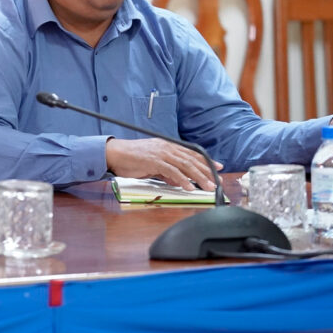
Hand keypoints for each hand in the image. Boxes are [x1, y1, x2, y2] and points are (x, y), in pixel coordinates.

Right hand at [105, 138, 221, 190]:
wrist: (114, 153)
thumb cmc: (131, 159)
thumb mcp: (152, 164)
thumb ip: (166, 171)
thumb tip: (176, 180)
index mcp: (167, 146)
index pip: (191, 153)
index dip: (206, 160)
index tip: (218, 167)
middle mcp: (167, 147)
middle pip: (192, 160)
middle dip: (207, 171)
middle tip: (218, 181)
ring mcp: (161, 153)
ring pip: (186, 165)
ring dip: (199, 177)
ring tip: (209, 186)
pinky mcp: (154, 161)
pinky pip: (172, 171)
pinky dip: (183, 180)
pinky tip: (190, 187)